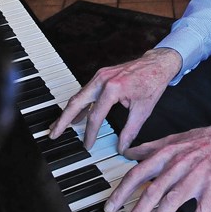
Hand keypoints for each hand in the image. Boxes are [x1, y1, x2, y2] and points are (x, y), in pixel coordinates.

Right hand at [48, 48, 181, 152]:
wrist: (157, 63)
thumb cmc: (152, 83)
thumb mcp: (143, 110)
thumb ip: (130, 131)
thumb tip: (121, 148)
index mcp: (113, 88)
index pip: (95, 116)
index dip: (90, 134)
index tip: (87, 145)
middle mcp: (102, 79)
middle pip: (76, 102)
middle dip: (63, 119)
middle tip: (53, 133)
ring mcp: (100, 76)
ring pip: (78, 96)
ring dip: (68, 112)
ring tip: (59, 126)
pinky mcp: (101, 75)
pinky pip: (86, 91)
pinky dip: (79, 104)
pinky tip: (77, 116)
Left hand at [104, 121, 210, 211]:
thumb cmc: (199, 141)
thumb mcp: (171, 140)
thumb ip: (148, 148)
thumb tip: (127, 153)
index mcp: (165, 154)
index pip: (137, 174)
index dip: (122, 192)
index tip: (110, 208)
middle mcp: (177, 166)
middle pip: (151, 192)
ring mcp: (195, 177)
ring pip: (171, 202)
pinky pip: (202, 211)